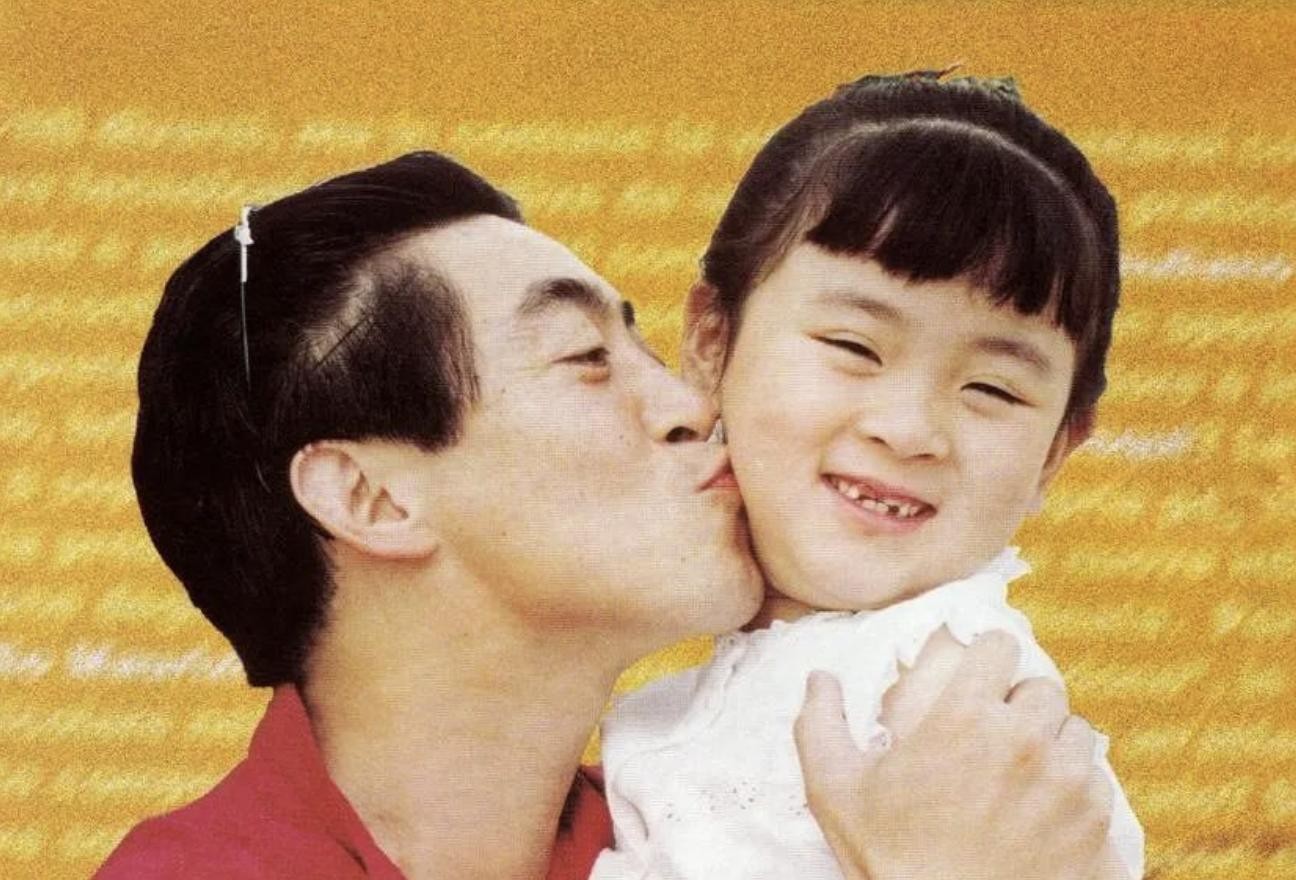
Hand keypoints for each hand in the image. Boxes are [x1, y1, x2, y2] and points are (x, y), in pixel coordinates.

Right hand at [794, 631, 1113, 879]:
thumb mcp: (835, 791)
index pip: (999, 646)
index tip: (978, 677)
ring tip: (1022, 771)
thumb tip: (819, 679)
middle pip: (1042, 687)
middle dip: (1019, 704)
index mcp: (965, 718)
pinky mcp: (1094, 823)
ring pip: (1074, 730)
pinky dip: (1075, 786)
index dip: (987, 658)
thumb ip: (819, 724)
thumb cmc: (891, 861)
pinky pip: (1097, 779)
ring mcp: (1066, 781)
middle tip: (995, 733)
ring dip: (1051, 742)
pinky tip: (1043, 806)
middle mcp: (1023, 740)